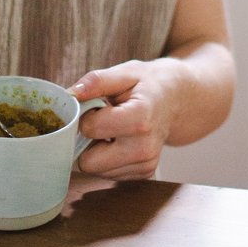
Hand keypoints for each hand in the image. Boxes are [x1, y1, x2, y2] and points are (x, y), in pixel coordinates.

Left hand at [69, 59, 182, 180]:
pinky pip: (108, 174)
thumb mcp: (125, 72)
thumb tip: (72, 94)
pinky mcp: (144, 173)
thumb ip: (97, 81)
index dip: (86, 115)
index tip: (98, 105)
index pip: (90, 129)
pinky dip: (108, 158)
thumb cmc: (147, 84)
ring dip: (98, 151)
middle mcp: (144, 148)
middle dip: (88, 141)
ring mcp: (146, 164)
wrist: (176, 100)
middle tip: (102, 121)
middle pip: (89, 162)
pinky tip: (121, 140)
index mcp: (139, 119)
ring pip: (97, 171)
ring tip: (114, 129)